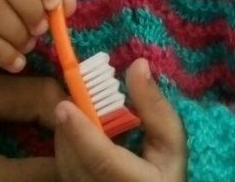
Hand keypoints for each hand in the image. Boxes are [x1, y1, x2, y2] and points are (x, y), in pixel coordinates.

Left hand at [54, 59, 185, 181]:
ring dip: (65, 140)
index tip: (64, 106)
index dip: (82, 134)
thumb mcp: (170, 140)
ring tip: (74, 115)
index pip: (102, 161)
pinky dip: (65, 153)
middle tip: (69, 101)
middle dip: (69, 130)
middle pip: (77, 164)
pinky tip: (73, 136)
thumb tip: (138, 65)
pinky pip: (63, 176)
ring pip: (66, 171)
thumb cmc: (165, 170)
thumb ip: (154, 105)